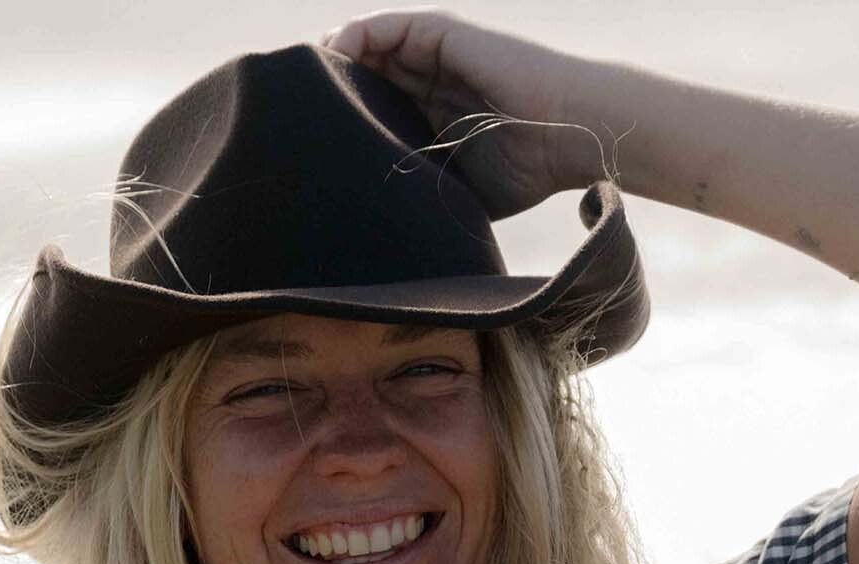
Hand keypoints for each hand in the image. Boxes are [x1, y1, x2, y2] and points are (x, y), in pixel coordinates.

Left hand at [319, 9, 605, 219]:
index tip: (304, 151)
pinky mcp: (442, 33)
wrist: (569, 133)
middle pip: (362, 79)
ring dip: (332, 66)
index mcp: (431, 117)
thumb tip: (378, 242)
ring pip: (368, 50)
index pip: (370, 113)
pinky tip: (331, 60)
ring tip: (301, 90)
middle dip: (326, 96)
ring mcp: (435, 54)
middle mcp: (429, 81)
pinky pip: (385, 27)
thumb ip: (421, 196)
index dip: (338, 126)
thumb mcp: (457, 192)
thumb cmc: (528, 172)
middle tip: (289, 122)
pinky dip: (354, 38)